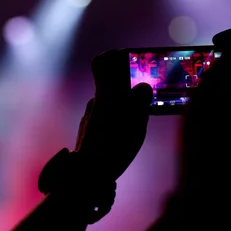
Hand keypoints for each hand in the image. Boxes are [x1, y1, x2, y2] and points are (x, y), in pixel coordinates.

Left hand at [38, 50, 151, 223]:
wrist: (87, 175)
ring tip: (138, 117)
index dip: (116, 55)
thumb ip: (141, 102)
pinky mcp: (89, 129)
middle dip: (126, 81)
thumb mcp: (136, 124)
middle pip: (108, 80)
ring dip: (123, 103)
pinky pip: (105, 115)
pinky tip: (124, 132)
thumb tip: (143, 86)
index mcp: (107, 94)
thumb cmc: (114, 148)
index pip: (103, 60)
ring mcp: (90, 115)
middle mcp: (96, 101)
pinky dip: (116, 117)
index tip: (130, 57)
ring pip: (109, 100)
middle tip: (142, 90)